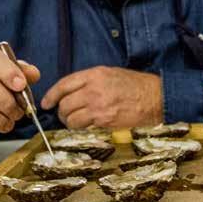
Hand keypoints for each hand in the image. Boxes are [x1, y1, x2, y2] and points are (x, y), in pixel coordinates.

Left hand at [40, 66, 162, 128]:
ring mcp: (98, 105)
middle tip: (64, 115)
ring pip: (70, 117)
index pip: (64, 84)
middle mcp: (93, 89)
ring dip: (69, 122)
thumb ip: (89, 81)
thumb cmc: (134, 85)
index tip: (46, 102)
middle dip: (61, 111)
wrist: (156, 97)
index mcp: (94, 74)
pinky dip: (80, 127)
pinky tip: (86, 125)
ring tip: (75, 122)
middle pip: (64, 103)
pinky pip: (82, 126)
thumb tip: (71, 92)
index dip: (51, 95)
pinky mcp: (104, 120)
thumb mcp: (109, 74)